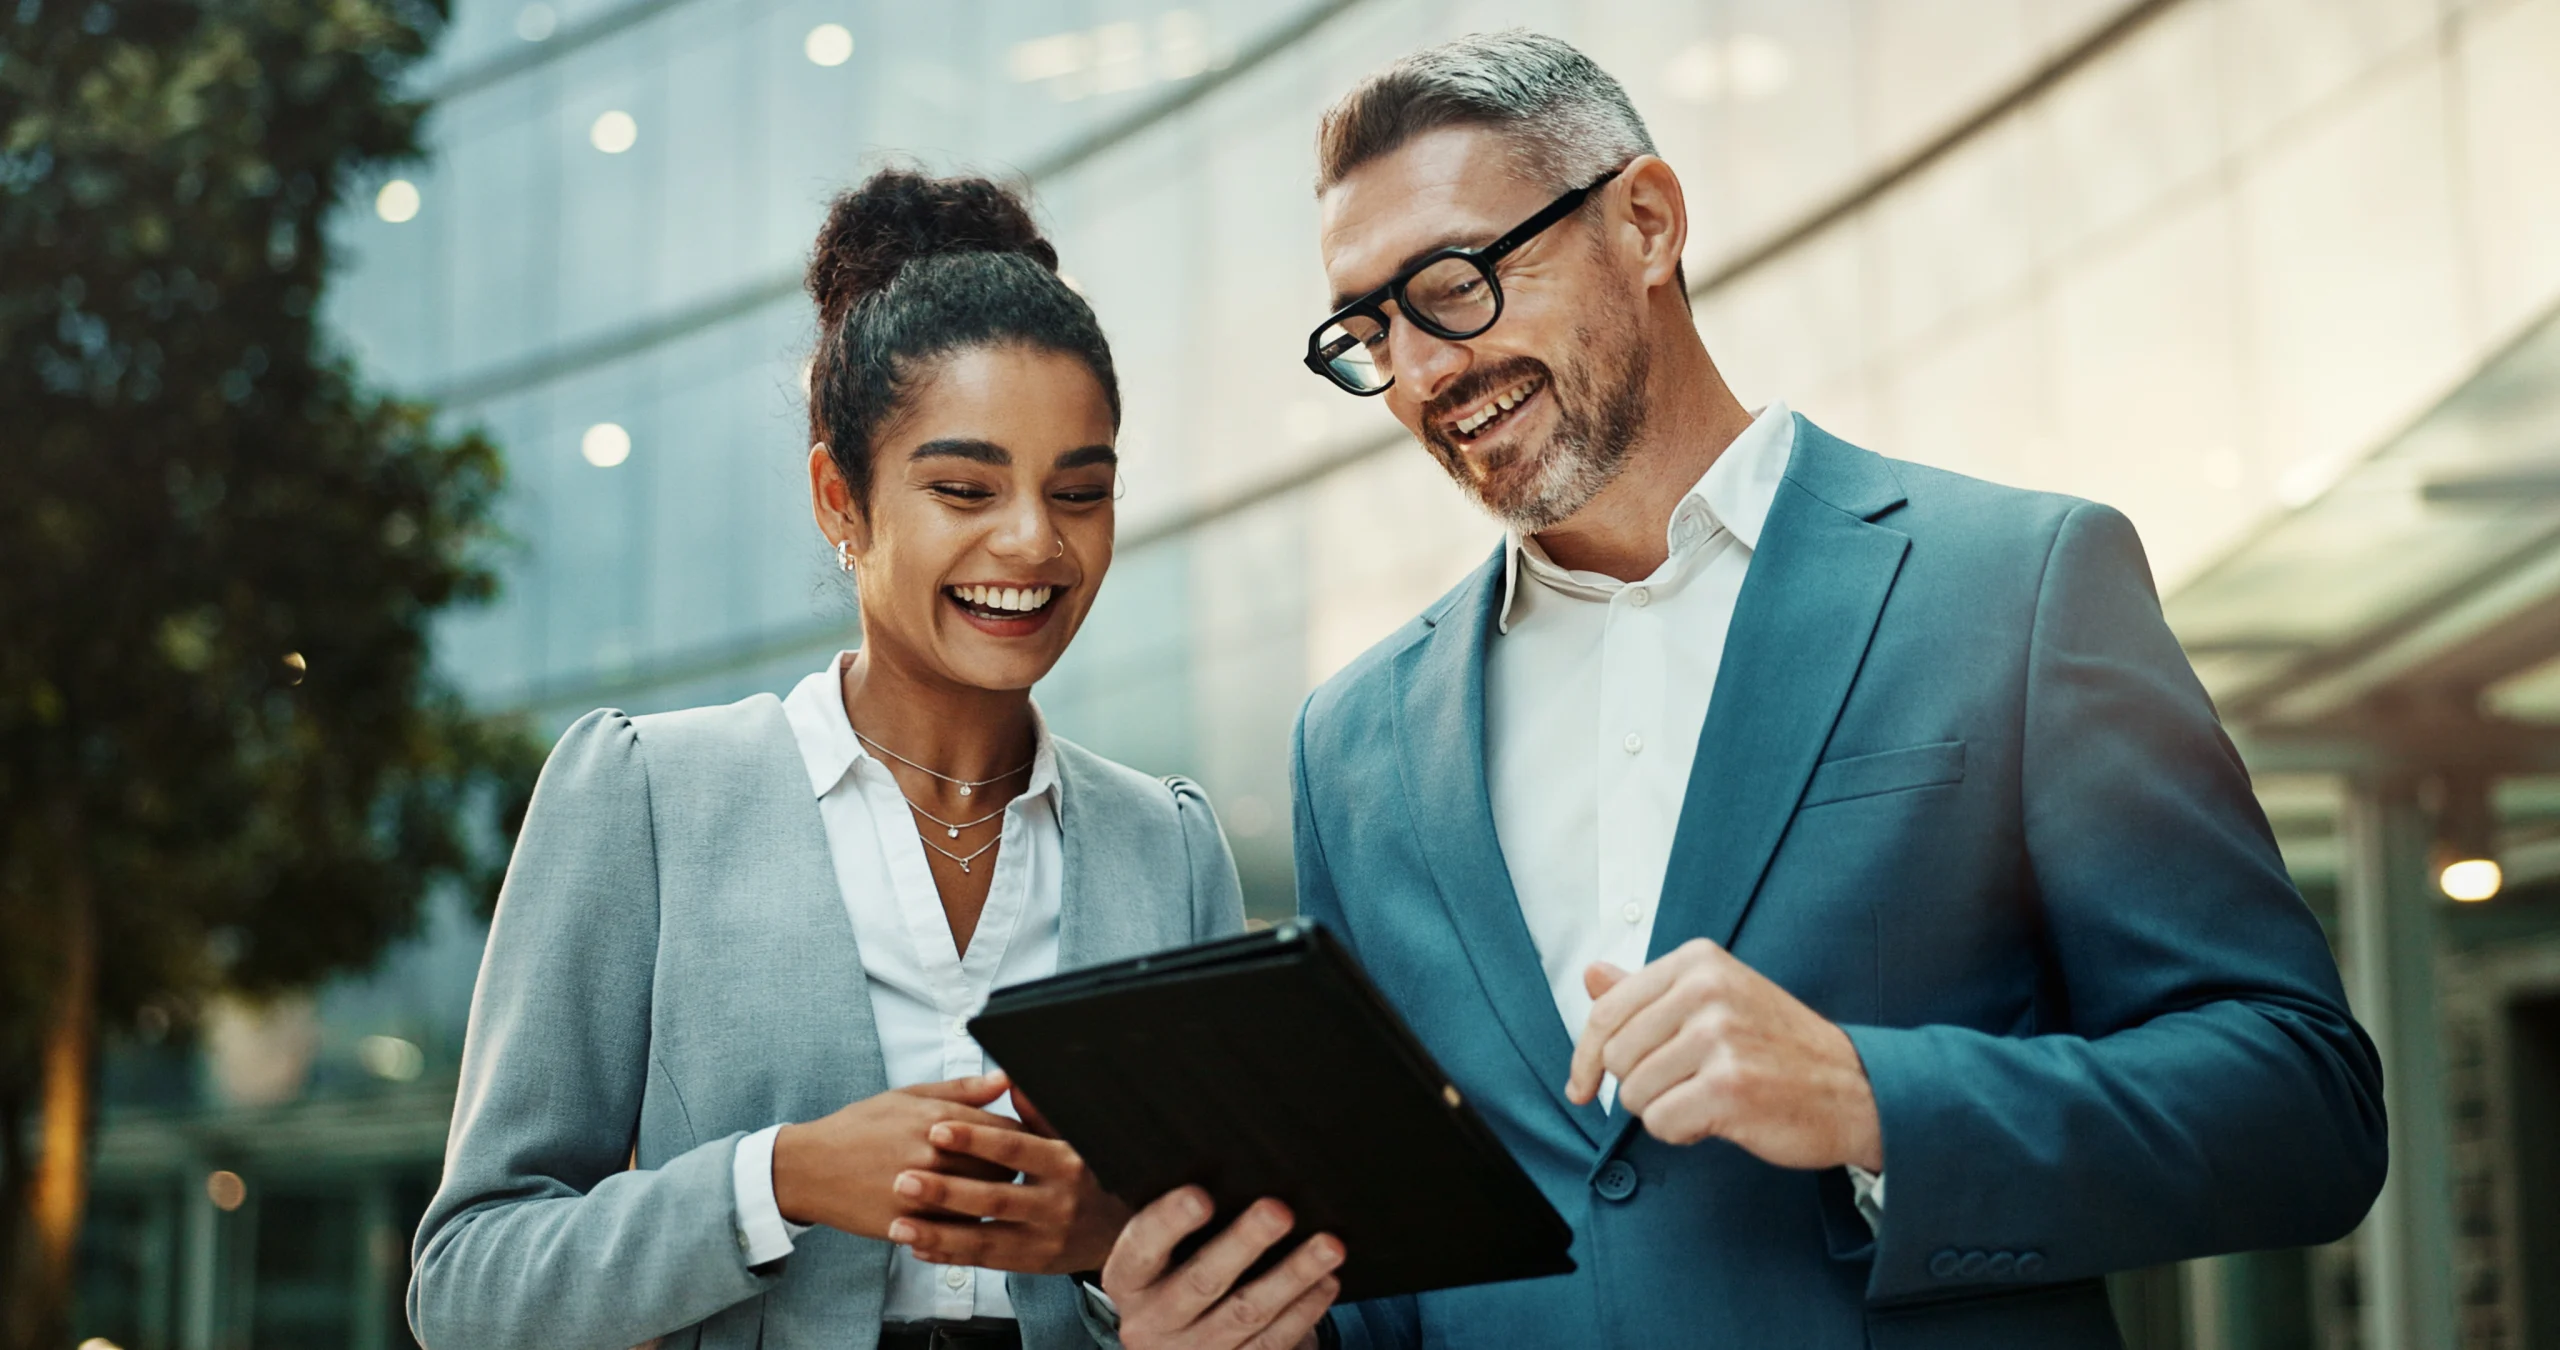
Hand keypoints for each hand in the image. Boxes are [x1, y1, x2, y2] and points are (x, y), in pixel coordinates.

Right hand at [771, 1073, 1023, 1238]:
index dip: (1018, 1138)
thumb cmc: (860, 1127)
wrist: (809, 1169)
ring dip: (989, 1198)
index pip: (1007, 1132)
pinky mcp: (911, 1224)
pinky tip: (954, 1211)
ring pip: (985, 1202)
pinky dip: (964, 1221)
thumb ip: (962, 1090)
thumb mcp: (908, 1096)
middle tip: (998, 1168)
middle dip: (1008, 1168)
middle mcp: (934, 1155)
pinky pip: (958, 1229)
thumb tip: (1006, 1079)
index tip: (1016, 1143)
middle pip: (1004, 1169)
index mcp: (938, 1119)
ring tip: (979, 1189)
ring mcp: (923, 1193)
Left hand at [887, 1087, 1132, 1274]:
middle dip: (946, 1190)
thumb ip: (1039, 1114)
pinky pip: (986, 1260)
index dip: (976, 1139)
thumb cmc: (1090, 1176)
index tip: (937, 1128)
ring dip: (939, 1233)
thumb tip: (1010, 1081)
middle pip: (995, 1197)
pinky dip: (951, 1256)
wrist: (1125, 1230)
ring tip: (900, 1224)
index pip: (1015, 1148)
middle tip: (904, 1179)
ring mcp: (1046, 1238)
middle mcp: (1058, 1203)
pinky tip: (919, 1247)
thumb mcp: (1074, 1139)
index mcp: (1066, 1162)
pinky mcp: (1034, 1263)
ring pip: (985, 1237)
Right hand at [1102, 1188, 1340, 1349]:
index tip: (1199, 1196)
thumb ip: (1180, 1220)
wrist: (1178, 1340)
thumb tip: (1240, 1170)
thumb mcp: (1162, 1251)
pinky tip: (1326, 1281)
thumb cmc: (1177, 1267)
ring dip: (1292, 1276)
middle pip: (1201, 1282)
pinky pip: (1271, 1343)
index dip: (1168, 1222)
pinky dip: (1303, 1310)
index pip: (1141, 1248)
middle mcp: (1151, 1323)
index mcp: (1127, 1281)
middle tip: (1279, 1211)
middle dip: (1244, 1244)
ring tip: (1328, 1245)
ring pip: (1246, 1314)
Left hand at [1566, 938, 1882, 1171]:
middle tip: (1686, 1086)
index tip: (1581, 1087)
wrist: (1856, 1089)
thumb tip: (1591, 975)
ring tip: (1709, 1097)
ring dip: (1665, 1109)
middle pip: (1616, 1057)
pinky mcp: (1729, 1087)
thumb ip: (1649, 990)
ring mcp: (1719, 1038)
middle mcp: (1707, 990)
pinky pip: (1662, 1123)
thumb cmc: (1780, 1046)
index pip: (1607, 1010)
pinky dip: (1683, 1131)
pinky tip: (1719, 1118)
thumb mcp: (1717, 999)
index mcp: (1698, 962)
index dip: (1585, 1058)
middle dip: (1640, 1085)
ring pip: (1635, 1094)